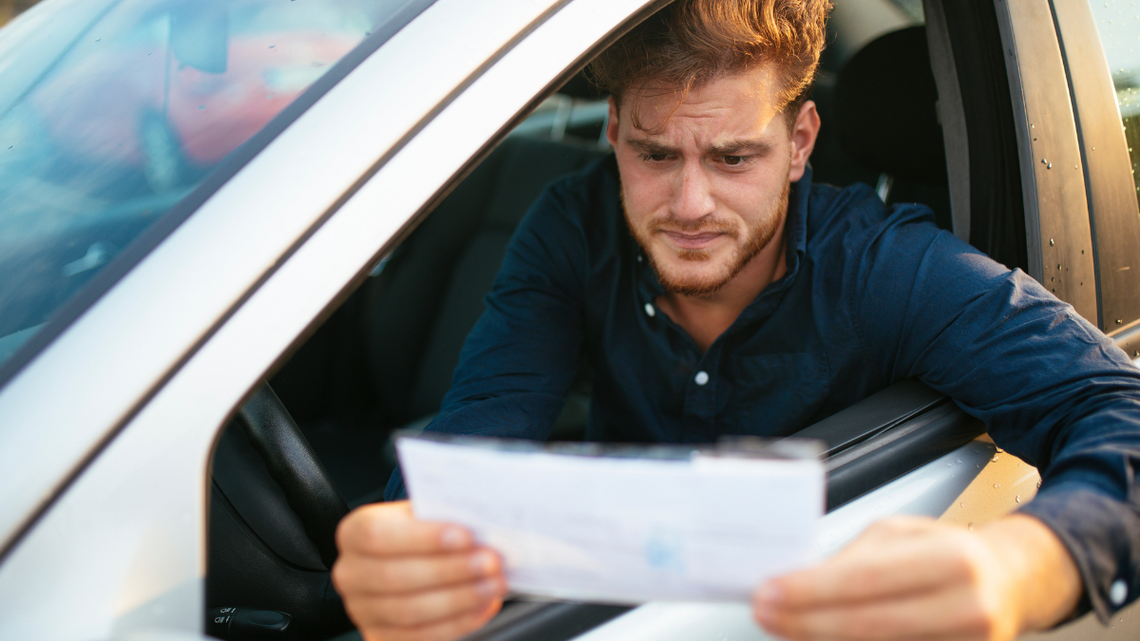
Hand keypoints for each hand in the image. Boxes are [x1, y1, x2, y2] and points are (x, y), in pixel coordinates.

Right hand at [332, 500, 506, 640]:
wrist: (409, 559)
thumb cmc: (420, 532)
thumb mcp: (424, 514)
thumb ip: (443, 516)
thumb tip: (481, 526)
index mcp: (355, 533)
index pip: (377, 535)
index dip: (422, 538)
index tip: (465, 535)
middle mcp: (351, 574)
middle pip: (395, 577)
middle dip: (450, 570)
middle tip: (490, 562)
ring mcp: (363, 610)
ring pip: (409, 611)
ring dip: (459, 598)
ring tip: (493, 584)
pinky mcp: (381, 637)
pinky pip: (420, 636)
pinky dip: (457, 622)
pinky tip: (482, 605)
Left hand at [752, 514, 1081, 640]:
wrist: (1010, 582)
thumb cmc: (949, 552)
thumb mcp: (902, 535)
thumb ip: (853, 559)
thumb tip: (795, 582)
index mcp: (953, 559)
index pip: (865, 579)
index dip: (810, 591)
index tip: (768, 593)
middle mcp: (968, 608)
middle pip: (867, 626)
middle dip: (805, 623)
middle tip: (766, 614)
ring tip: (788, 629)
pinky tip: (823, 640)